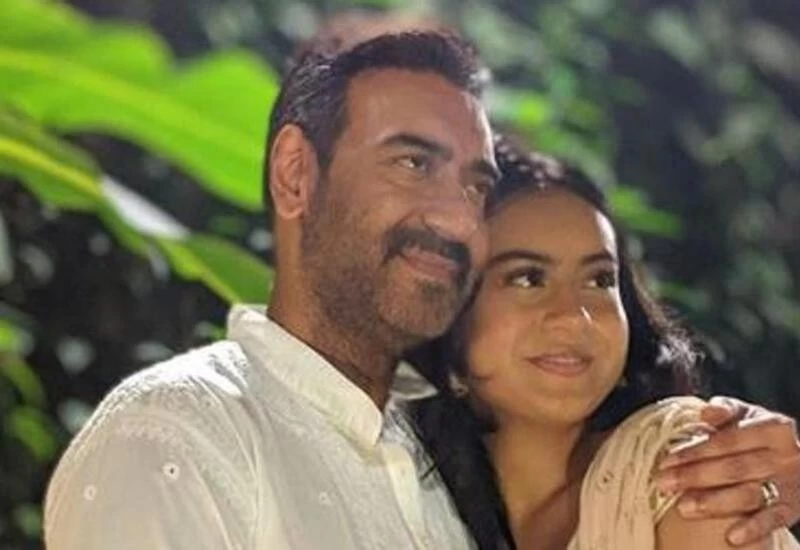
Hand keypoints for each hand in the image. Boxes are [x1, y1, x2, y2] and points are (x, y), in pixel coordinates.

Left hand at [654, 396, 799, 546]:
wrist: (795, 459)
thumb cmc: (758, 433)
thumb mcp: (747, 415)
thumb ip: (726, 410)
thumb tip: (706, 413)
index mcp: (773, 428)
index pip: (727, 441)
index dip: (695, 451)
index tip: (667, 461)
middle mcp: (785, 456)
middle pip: (734, 468)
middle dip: (695, 477)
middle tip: (665, 484)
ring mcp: (789, 483)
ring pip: (750, 495)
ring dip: (714, 503)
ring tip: (683, 508)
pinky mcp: (793, 508)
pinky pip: (773, 520)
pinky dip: (753, 529)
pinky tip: (731, 537)